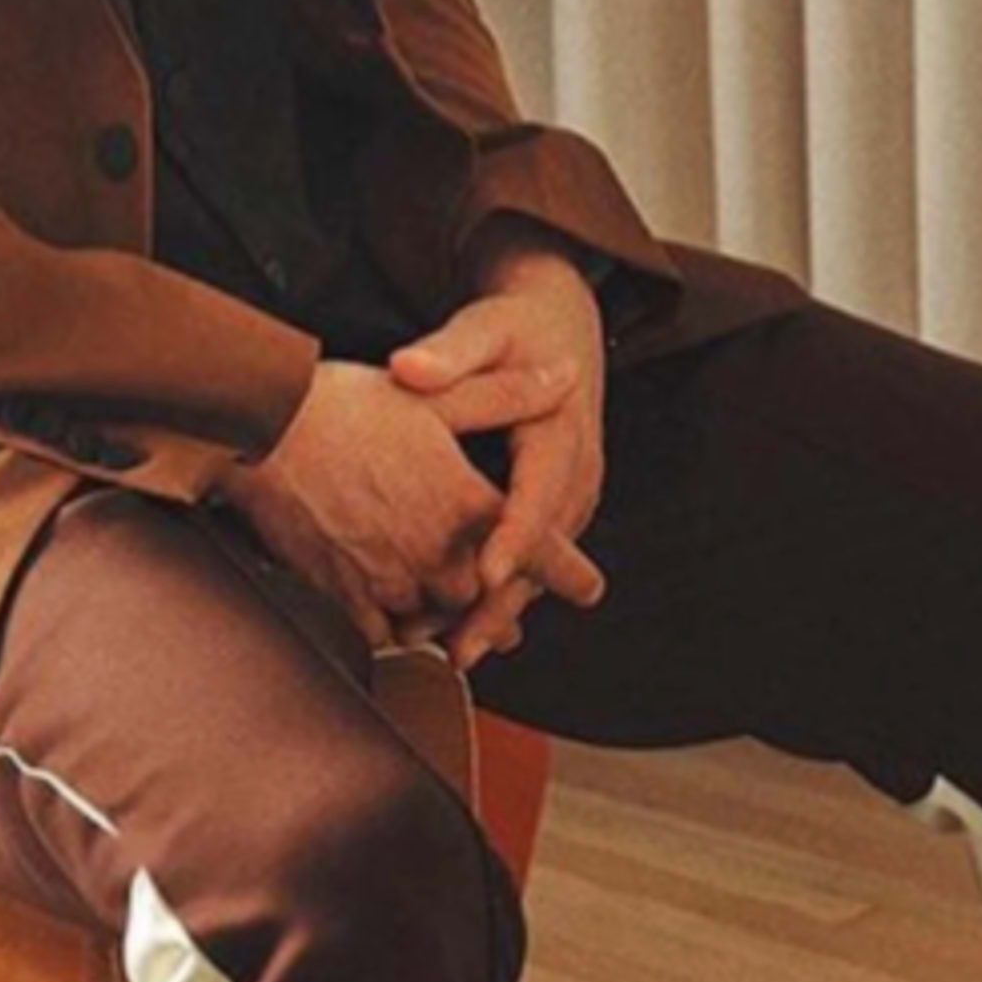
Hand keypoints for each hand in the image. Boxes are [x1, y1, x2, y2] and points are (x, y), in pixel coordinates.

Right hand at [210, 347, 577, 656]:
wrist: (262, 432)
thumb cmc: (346, 407)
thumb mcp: (438, 395)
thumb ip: (507, 395)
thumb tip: (565, 375)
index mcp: (464, 505)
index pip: (534, 548)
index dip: (567, 571)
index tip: (590, 587)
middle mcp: (433, 553)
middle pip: (485, 599)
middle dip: (501, 608)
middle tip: (513, 623)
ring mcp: (388, 579)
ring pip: (436, 620)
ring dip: (452, 624)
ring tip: (464, 635)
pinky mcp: (344, 594)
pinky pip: (383, 632)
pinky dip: (398, 631)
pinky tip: (398, 626)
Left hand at [388, 239, 609, 669]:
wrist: (559, 328)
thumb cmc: (514, 329)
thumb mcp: (484, 329)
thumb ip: (449, 353)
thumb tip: (407, 368)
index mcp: (560, 429)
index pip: (539, 493)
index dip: (513, 538)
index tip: (482, 573)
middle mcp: (573, 473)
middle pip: (541, 551)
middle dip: (501, 603)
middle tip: (459, 647)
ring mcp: (567, 498)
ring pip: (536, 570)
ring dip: (494, 613)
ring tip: (446, 653)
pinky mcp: (552, 514)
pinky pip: (526, 564)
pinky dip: (494, 599)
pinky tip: (452, 631)